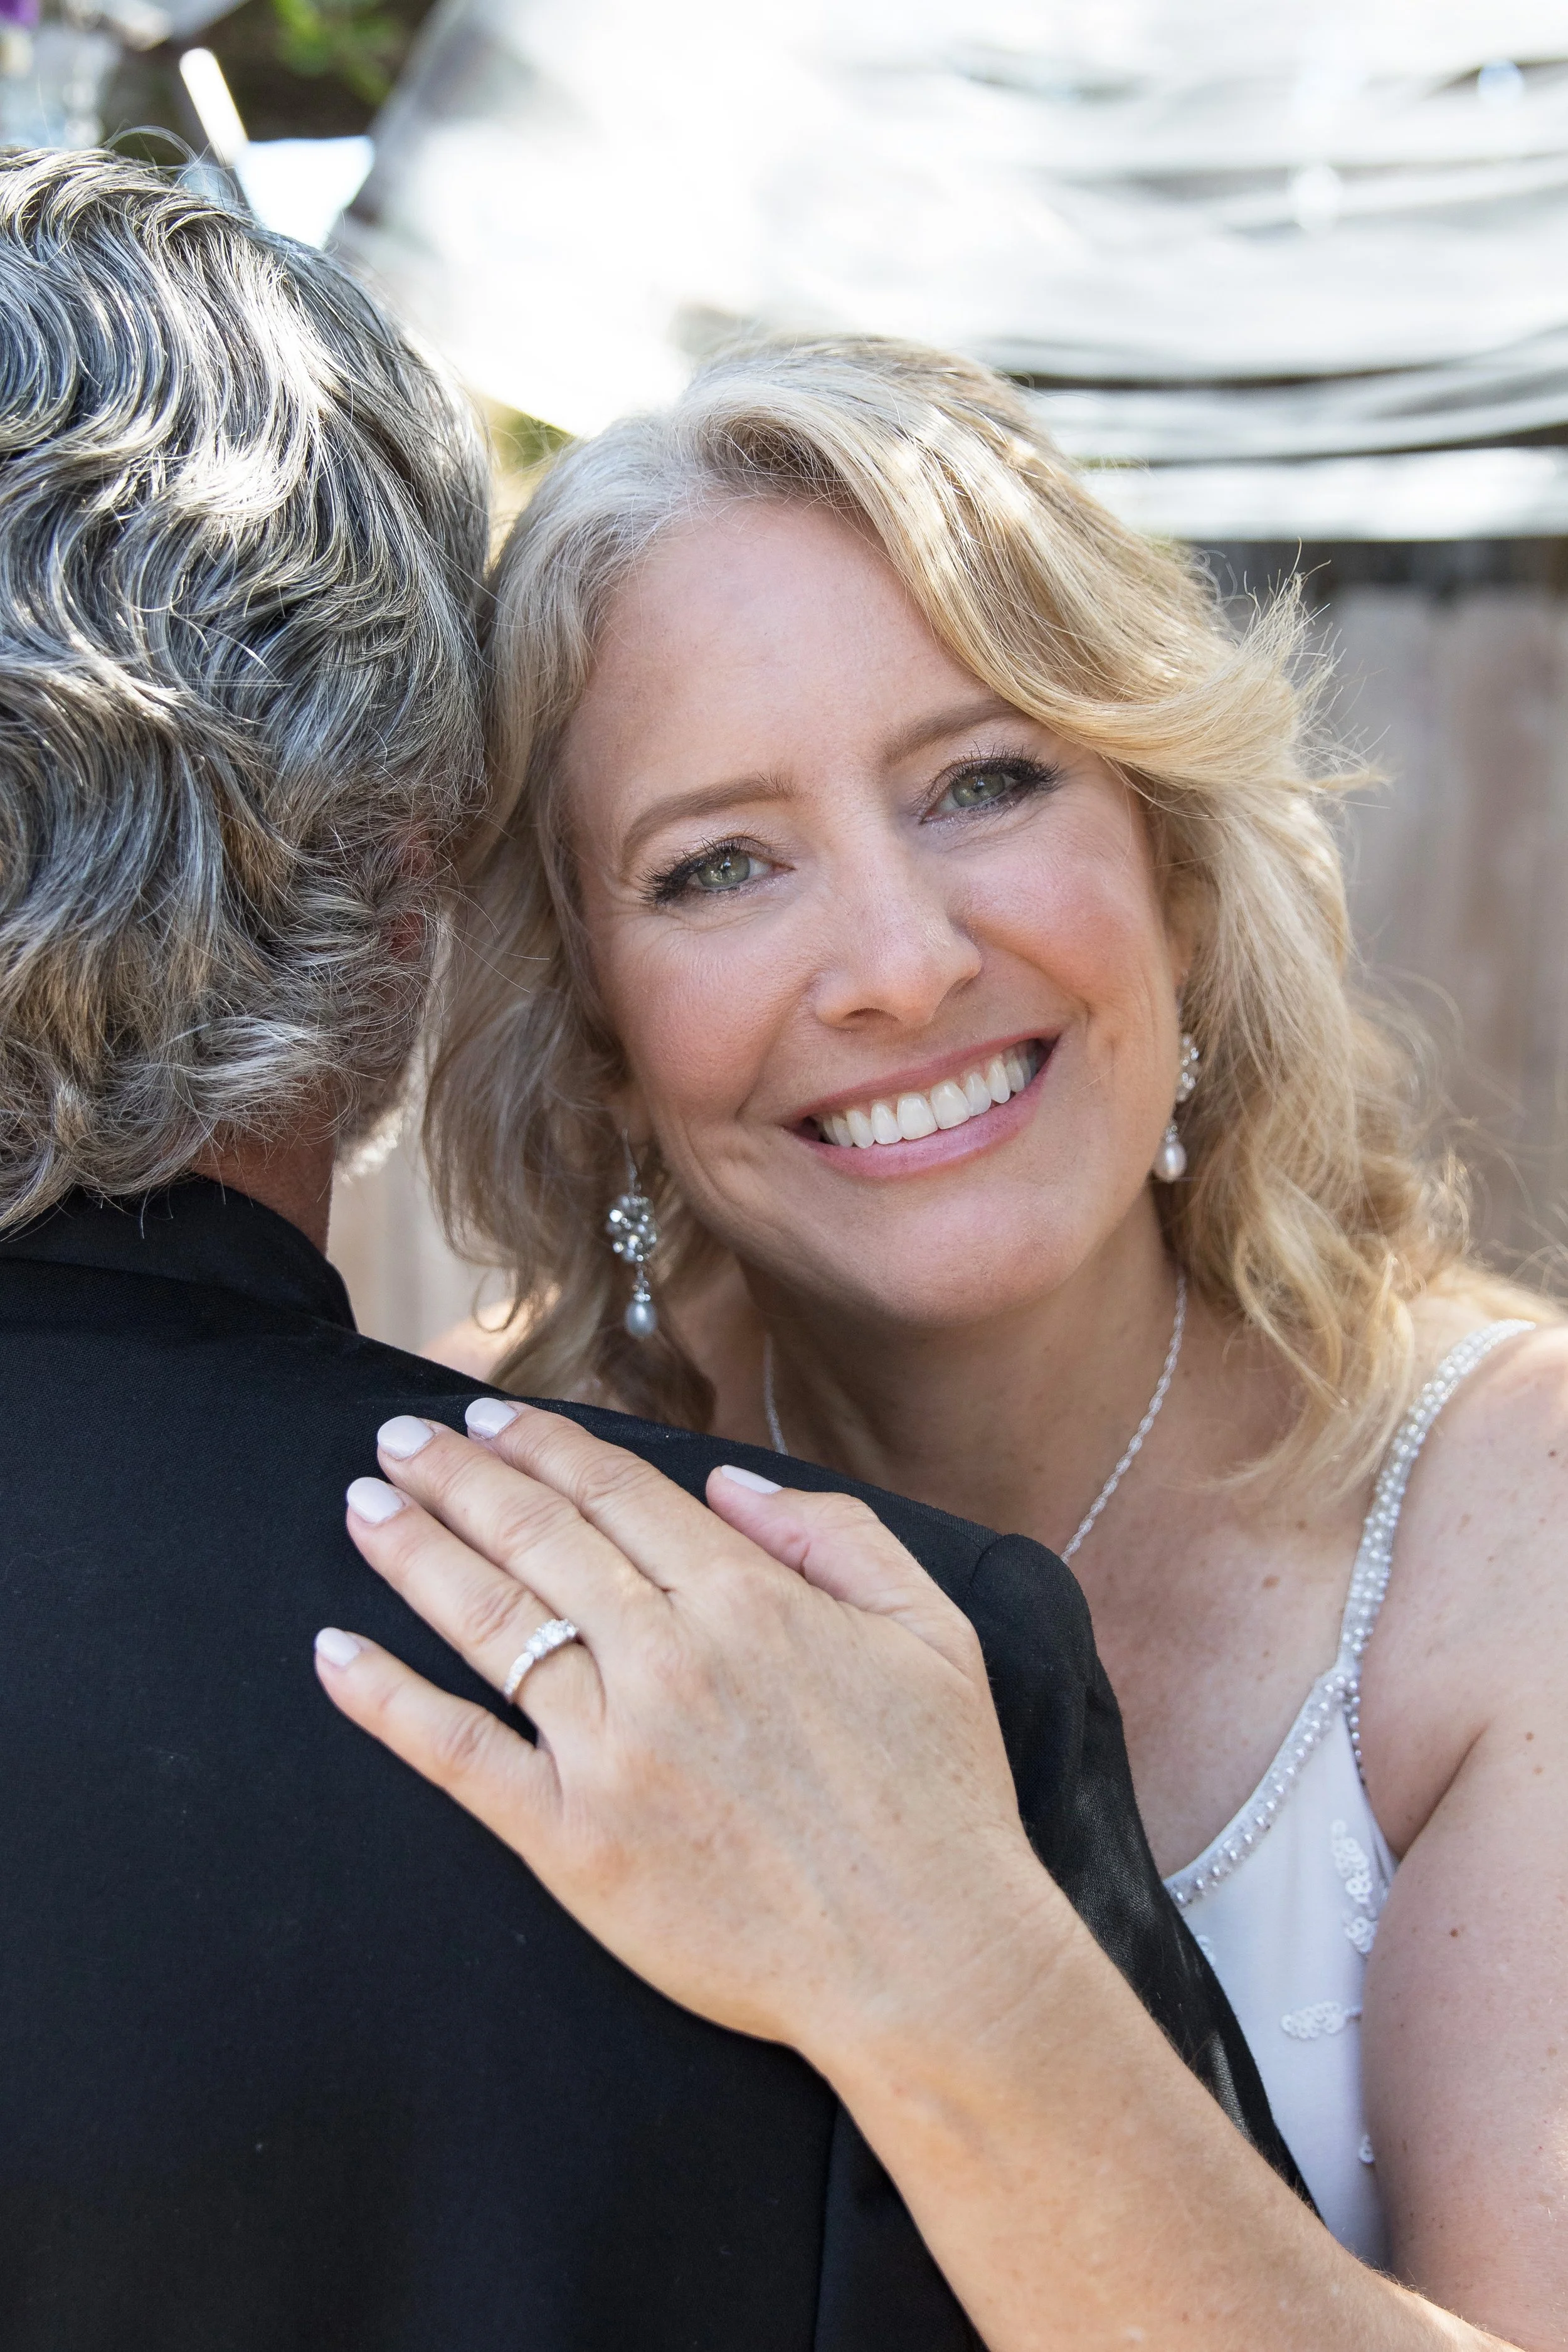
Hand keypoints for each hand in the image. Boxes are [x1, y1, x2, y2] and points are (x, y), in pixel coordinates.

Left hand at [315, 1405, 1058, 2065]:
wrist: (929, 1960)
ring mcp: (611, 1752)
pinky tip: (335, 1651)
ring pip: (491, 1624)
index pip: (616, 1494)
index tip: (491, 1417)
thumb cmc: (940, 1796)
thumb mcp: (930, 1632)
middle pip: (537, 1538)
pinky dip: (387, 1700)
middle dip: (458, 1475)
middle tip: (396, 1437)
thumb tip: (730, 1487)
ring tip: (363, 1503)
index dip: (543, 1446)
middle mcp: (667, 1660)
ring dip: (415, 1552)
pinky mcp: (574, 1845)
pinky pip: (458, 1756)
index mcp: (748, 1601)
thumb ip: (836, 1534)